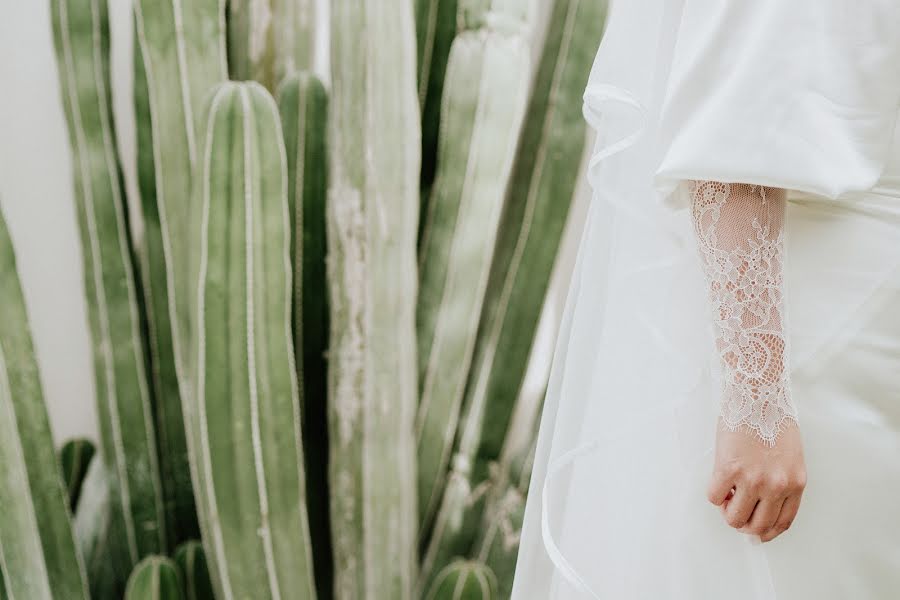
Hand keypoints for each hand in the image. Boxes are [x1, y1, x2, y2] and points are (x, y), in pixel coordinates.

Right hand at [706, 418, 805, 542]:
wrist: (757, 394)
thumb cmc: (771, 416)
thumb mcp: (789, 455)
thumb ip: (780, 479)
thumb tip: (762, 500)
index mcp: (794, 482)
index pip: (782, 522)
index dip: (766, 531)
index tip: (756, 531)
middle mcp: (776, 486)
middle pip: (757, 526)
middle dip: (743, 522)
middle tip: (735, 509)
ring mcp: (752, 479)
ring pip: (734, 518)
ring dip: (727, 510)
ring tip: (727, 493)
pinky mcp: (729, 469)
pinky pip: (715, 496)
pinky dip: (714, 493)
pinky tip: (718, 479)